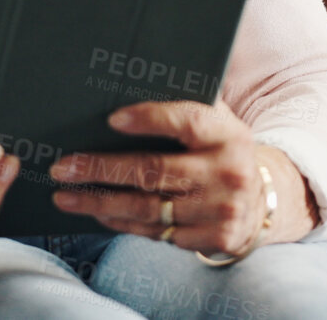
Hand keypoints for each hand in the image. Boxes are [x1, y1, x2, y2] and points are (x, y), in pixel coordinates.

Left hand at [48, 101, 314, 253]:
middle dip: (101, 169)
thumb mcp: (218, 122)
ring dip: (99, 202)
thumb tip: (124, 88)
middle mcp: (228, 173)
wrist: (264, 200)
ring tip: (64, 195)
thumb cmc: (220, 150)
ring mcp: (221, 210)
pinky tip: (98, 213)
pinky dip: (122, 222)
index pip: (187, 121)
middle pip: (153, 171)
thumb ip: (184, 105)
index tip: (111, 119)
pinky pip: (157, 232)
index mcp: (229, 134)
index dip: (149, 119)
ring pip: (148, 208)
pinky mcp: (213, 239)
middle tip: (63, 167)